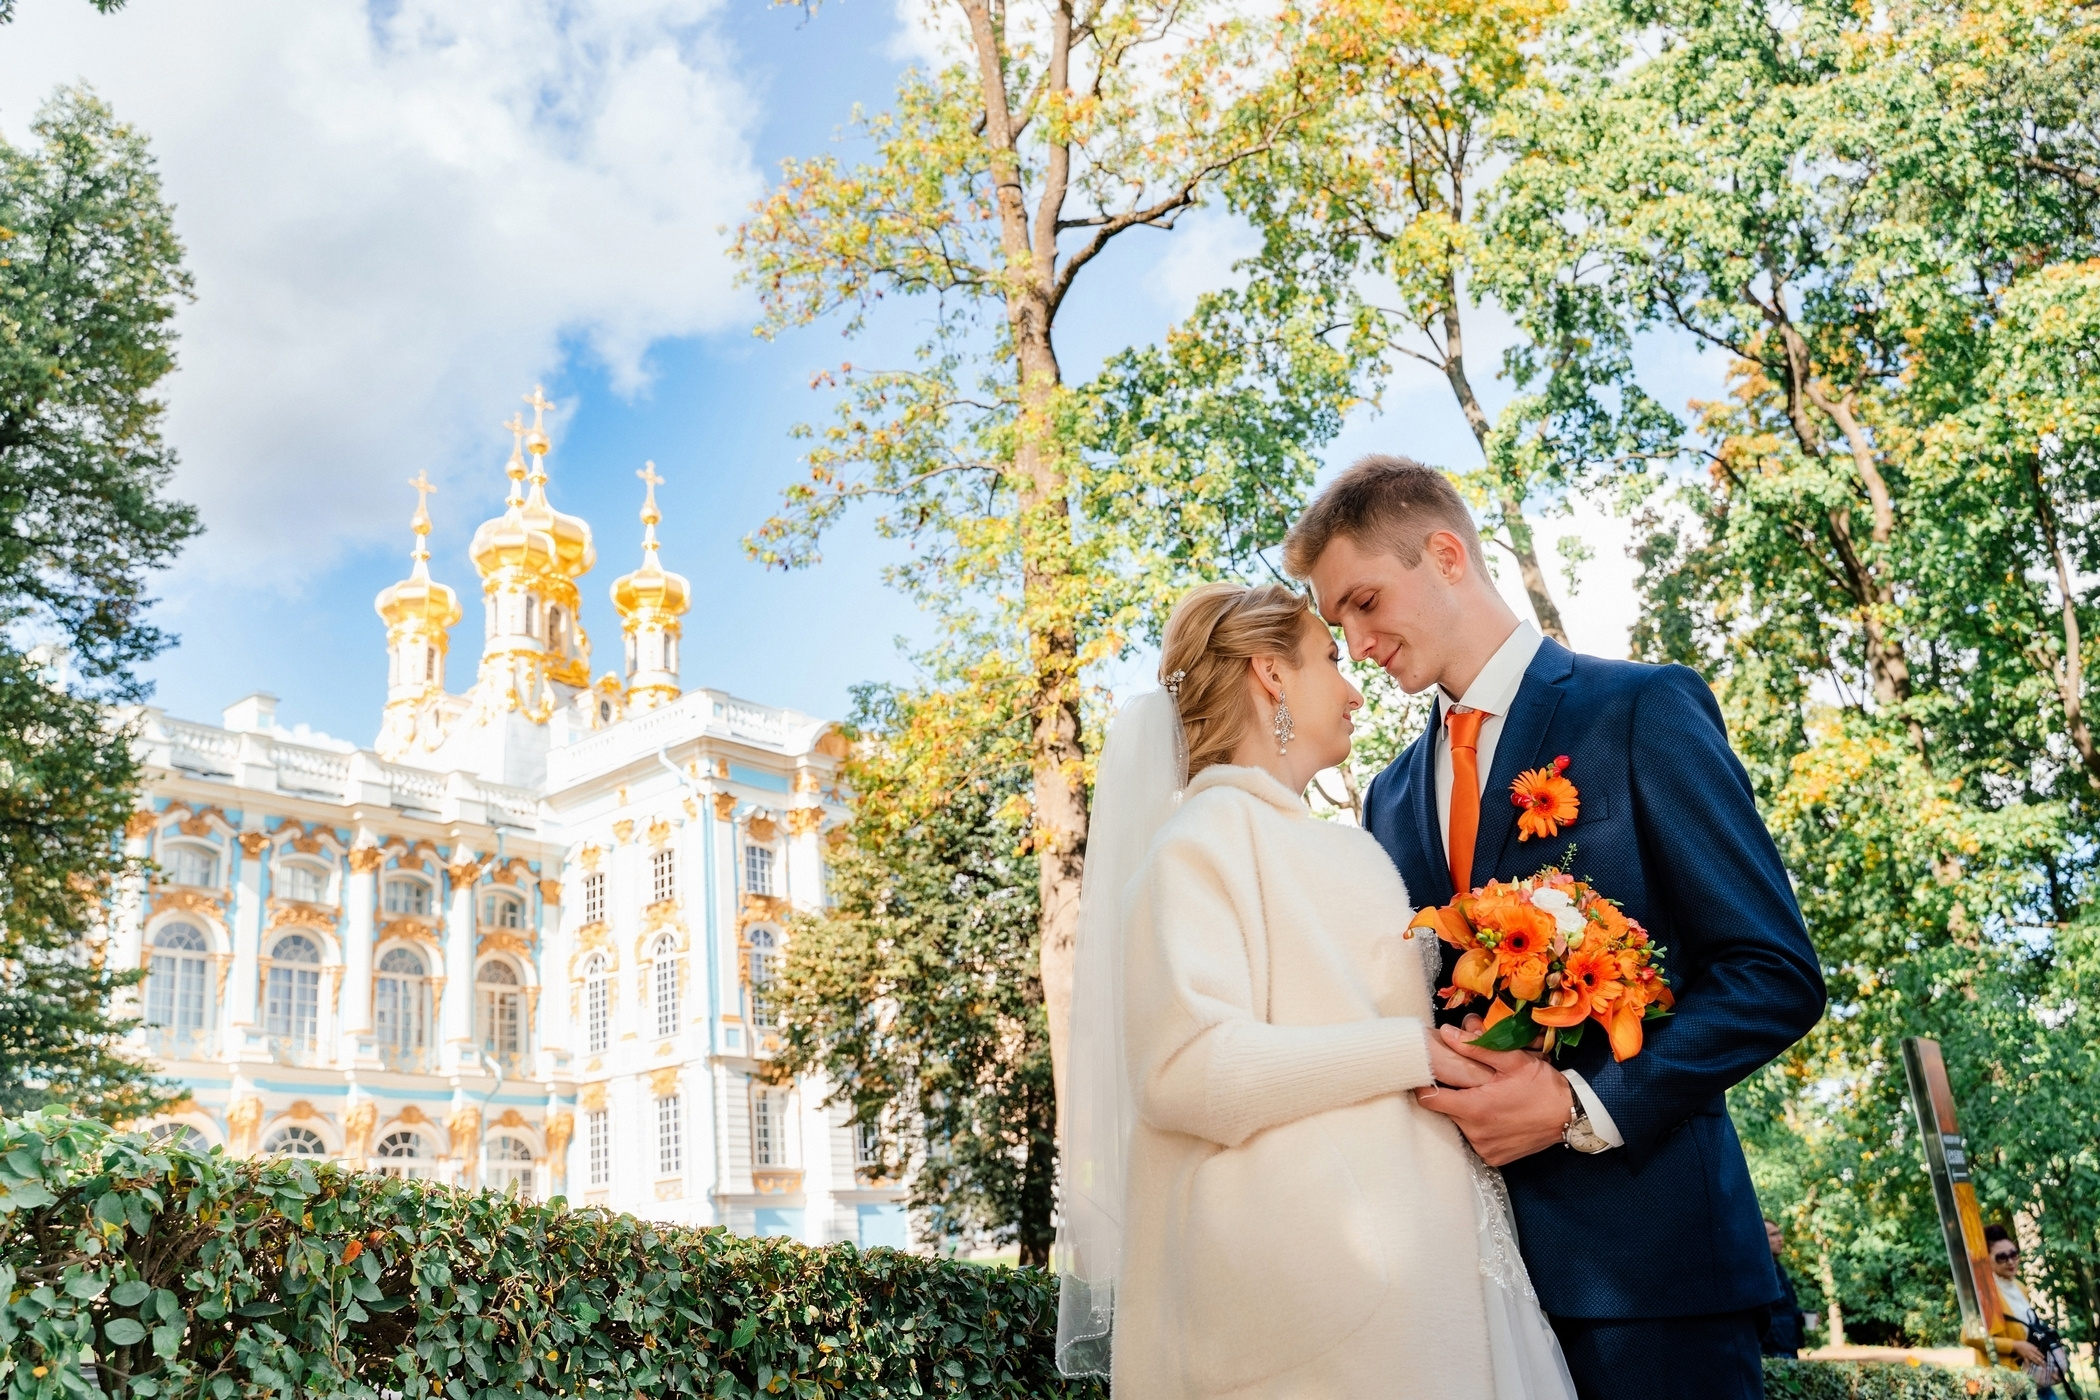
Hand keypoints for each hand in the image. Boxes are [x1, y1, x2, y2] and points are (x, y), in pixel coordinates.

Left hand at [1412, 1024, 1573, 1165]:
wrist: (1572, 1117)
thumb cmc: (1543, 1086)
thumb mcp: (1512, 1060)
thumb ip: (1475, 1047)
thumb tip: (1446, 1033)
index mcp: (1475, 1108)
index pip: (1429, 1099)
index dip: (1425, 1084)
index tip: (1429, 1074)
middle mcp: (1475, 1133)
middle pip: (1444, 1111)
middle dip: (1450, 1095)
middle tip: (1464, 1081)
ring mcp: (1485, 1148)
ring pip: (1459, 1126)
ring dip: (1466, 1112)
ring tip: (1484, 1097)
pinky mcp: (1495, 1158)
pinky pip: (1476, 1140)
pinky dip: (1480, 1128)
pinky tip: (1495, 1116)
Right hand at [2009, 1340, 2043, 1366]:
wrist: (2016, 1345)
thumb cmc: (2022, 1343)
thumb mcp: (2029, 1343)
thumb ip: (2033, 1346)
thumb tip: (2037, 1349)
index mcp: (2032, 1348)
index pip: (2038, 1352)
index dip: (2041, 1355)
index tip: (2044, 1358)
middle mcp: (2031, 1352)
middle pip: (2037, 1357)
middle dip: (2041, 1360)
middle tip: (2045, 1364)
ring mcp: (2028, 1355)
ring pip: (2033, 1359)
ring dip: (2037, 1363)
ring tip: (2041, 1366)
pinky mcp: (2024, 1357)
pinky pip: (2027, 1362)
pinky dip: (2028, 1365)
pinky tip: (2030, 1368)